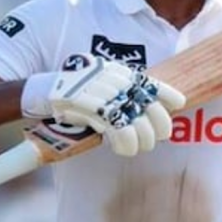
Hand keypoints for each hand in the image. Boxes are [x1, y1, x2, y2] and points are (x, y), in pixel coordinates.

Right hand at [21, 54, 185, 155]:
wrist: (40, 92)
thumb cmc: (72, 95)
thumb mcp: (99, 89)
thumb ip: (120, 94)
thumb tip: (148, 109)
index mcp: (116, 72)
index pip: (148, 80)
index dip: (167, 92)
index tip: (181, 102)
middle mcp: (112, 78)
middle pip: (149, 104)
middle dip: (158, 126)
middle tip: (155, 139)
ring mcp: (102, 91)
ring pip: (136, 120)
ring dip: (140, 140)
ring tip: (134, 148)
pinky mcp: (90, 106)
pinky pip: (118, 128)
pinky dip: (125, 143)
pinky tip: (122, 149)